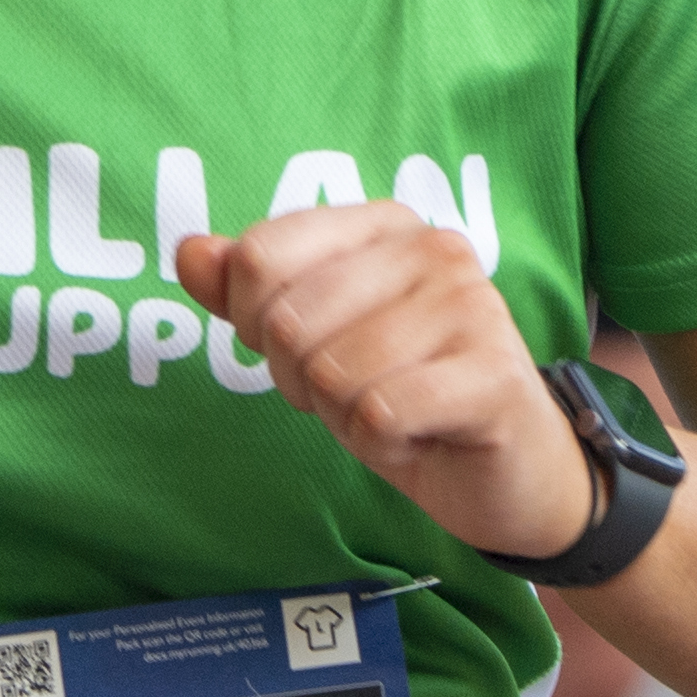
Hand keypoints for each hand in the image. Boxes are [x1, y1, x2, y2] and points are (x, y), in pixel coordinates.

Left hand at [172, 206, 589, 562]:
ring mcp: (473, 307)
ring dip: (346, 416)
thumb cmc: (403, 393)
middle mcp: (434, 249)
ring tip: (392, 412)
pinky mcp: (495, 374)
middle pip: (289, 321)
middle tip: (352, 393)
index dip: (252, 323)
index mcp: (385, 224)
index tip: (298, 349)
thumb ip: (249, 293)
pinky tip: (420, 434)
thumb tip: (190, 252)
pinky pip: (380, 414)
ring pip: (333, 373)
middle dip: (300, 380)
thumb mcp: (313, 341)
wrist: (506, 473)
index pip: (261, 256)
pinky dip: (384, 442)